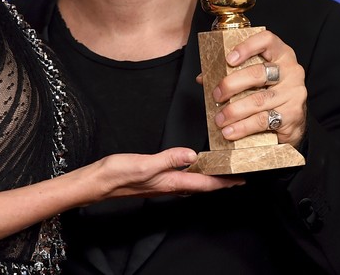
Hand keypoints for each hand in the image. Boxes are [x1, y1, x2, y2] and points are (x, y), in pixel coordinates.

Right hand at [90, 147, 242, 201]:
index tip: (241, 180)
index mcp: (171, 182)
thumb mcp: (144, 163)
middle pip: (203, 185)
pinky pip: (180, 177)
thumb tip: (192, 154)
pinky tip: (191, 167)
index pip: (205, 183)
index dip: (224, 182)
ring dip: (209, 178)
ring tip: (221, 172)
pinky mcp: (154, 178)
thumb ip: (169, 159)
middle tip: (238, 176)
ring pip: (193, 182)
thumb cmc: (117, 175)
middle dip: (221, 182)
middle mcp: (170, 185)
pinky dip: (193, 172)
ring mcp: (162, 183)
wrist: (98, 183)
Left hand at [198, 30, 306, 147]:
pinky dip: (243, 127)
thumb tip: (203, 78)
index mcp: (280, 54)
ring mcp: (294, 93)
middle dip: (231, 85)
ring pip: (259, 100)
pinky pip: (264, 120)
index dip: (247, 47)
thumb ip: (231, 73)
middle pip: (258, 73)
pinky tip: (231, 131)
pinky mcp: (293, 115)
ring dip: (234, 111)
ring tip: (220, 119)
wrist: (293, 120)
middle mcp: (291, 71)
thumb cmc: (268, 91)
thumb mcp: (254, 78)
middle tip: (216, 95)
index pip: (266, 40)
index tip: (228, 59)